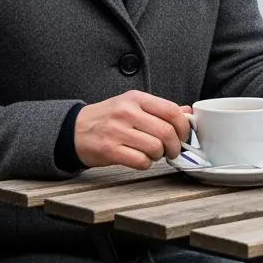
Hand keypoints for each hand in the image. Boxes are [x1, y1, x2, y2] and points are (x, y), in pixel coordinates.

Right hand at [74, 90, 192, 169]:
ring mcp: (117, 131)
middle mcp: (127, 112)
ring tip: (154, 154)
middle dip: (175, 145)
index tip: (184, 136)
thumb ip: (160, 109)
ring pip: (155, 147)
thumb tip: (187, 112)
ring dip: (159, 156)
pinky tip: (141, 159)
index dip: (183, 126)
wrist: (75, 129)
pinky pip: (140, 161)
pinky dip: (146, 164)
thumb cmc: (108, 118)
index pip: (171, 110)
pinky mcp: (109, 150)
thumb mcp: (132, 105)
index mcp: (136, 98)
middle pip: (166, 131)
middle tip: (172, 150)